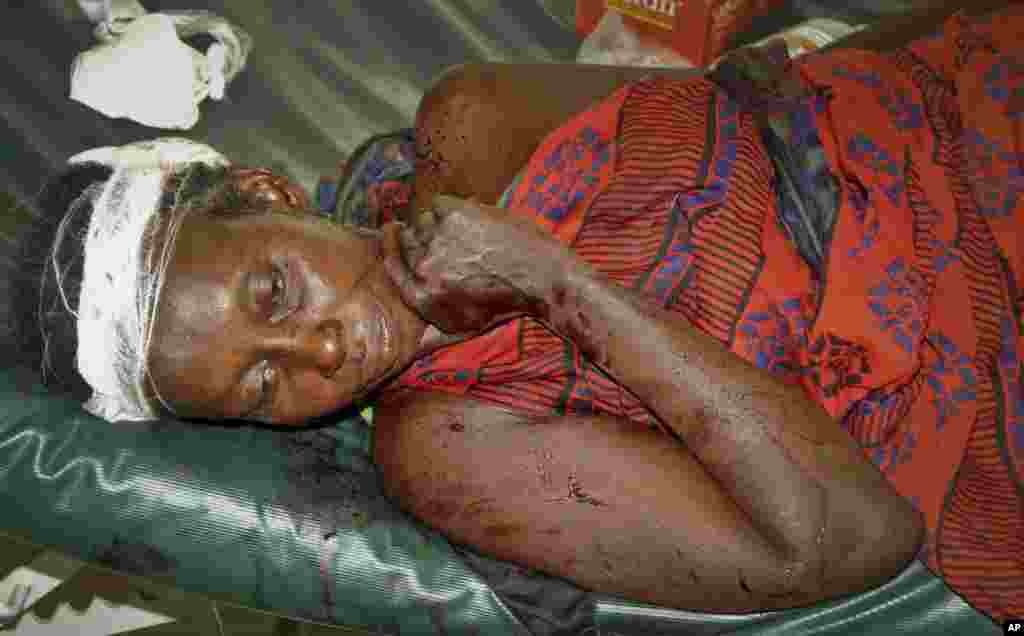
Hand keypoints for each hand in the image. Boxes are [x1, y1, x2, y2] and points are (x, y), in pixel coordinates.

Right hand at [382, 194, 568, 335]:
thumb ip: (431, 337)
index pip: (391, 266)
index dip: (390, 247)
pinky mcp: (455, 214)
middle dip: (422, 238)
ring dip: (439, 224)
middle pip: (407, 241)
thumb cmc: (505, 303)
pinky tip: (469, 218)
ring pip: (424, 220)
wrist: (540, 277)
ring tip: (465, 233)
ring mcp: (438, 239)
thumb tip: (407, 353)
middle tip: (446, 238)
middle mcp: (424, 268)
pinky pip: (439, 203)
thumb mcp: (464, 328)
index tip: (392, 233)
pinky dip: (451, 207)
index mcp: (422, 296)